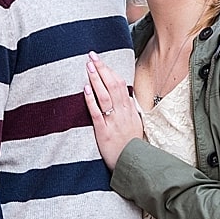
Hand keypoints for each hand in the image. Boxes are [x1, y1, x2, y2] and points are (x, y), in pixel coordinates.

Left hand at [84, 52, 143, 171]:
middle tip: (91, 56)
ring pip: (105, 96)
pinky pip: (97, 113)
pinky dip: (91, 100)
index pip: (120, 84)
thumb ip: (127, 108)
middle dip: (102, 69)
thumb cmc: (131, 144)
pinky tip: (85, 89)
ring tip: (88, 66)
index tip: (100, 60)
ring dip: (96, 79)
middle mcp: (122, 112)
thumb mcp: (133, 123)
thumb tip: (122, 94)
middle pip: (112, 85)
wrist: (134, 163)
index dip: (109, 70)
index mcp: (129, 109)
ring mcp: (114, 121)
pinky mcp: (104, 132)